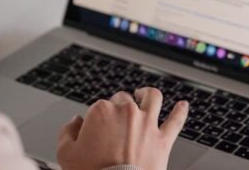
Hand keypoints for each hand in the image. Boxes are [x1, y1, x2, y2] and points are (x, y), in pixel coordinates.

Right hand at [57, 88, 188, 169]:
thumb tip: (75, 122)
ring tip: (144, 95)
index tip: (95, 129)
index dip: (96, 118)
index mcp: (102, 111)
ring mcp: (147, 124)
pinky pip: (176, 121)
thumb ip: (68, 132)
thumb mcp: (66, 154)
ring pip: (153, 98)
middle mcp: (127, 112)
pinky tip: (182, 105)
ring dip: (147, 94)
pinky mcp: (163, 139)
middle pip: (123, 99)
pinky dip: (180, 111)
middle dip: (119, 105)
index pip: (99, 106)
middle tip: (116, 118)